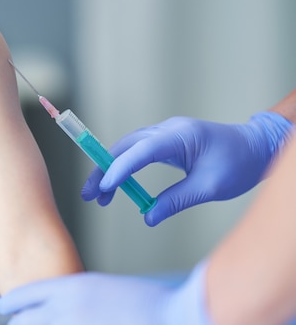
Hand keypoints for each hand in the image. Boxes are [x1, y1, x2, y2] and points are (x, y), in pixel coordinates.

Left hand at [0, 262, 210, 324]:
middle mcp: (66, 309)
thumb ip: (73, 296)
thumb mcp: (100, 287)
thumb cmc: (140, 300)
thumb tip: (56, 306)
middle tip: (15, 323)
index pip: (27, 294)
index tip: (2, 306)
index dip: (12, 301)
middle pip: (24, 320)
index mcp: (70, 287)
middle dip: (19, 322)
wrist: (169, 315)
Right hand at [82, 112, 292, 225]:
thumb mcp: (210, 187)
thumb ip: (176, 200)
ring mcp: (165, 133)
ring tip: (100, 196)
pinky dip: (123, 167)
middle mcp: (168, 130)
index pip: (141, 151)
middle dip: (104, 170)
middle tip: (90, 195)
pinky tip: (117, 185)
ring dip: (110, 169)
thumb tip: (148, 217)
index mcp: (181, 136)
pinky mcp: (165, 141)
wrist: (256, 147)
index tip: (105, 188)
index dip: (120, 169)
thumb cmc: (239, 164)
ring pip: (127, 148)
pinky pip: (136, 151)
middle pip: (125, 147)